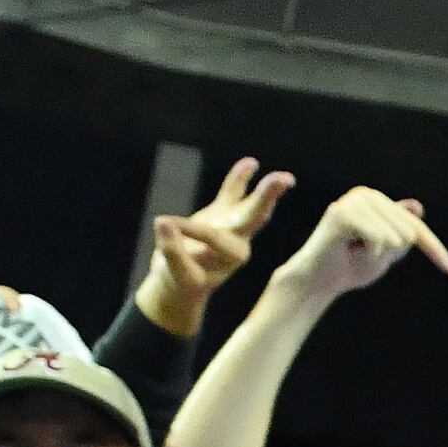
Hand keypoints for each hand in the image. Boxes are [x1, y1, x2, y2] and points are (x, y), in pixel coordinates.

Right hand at [138, 155, 295, 334]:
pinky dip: (239, 178)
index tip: (161, 224)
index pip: (212, 236)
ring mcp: (232, 226)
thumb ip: (172, 251)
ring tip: (285, 176)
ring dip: (265, 189)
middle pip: (254, 217)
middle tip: (286, 180)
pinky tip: (251, 163)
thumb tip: (162, 223)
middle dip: (267, 198)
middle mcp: (239, 241)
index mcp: (232, 257)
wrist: (183, 283)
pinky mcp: (223, 215)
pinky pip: (232, 194)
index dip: (187, 229)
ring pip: (250, 205)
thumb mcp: (176, 273)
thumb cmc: (180, 280)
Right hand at [279, 186, 447, 303]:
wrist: (318, 280)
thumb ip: (403, 233)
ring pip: (396, 238)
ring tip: (353, 252)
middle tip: (362, 255)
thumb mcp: (387, 252)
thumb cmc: (350, 266)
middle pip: (410, 233)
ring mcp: (354, 202)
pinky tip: (348, 251)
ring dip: (377, 255)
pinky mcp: (343, 214)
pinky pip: (379, 240)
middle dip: (390, 255)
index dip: (435, 251)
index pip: (417, 228)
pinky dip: (368, 255)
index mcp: (377, 201)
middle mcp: (366, 195)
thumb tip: (417, 205)